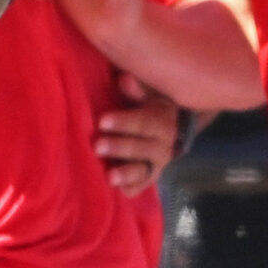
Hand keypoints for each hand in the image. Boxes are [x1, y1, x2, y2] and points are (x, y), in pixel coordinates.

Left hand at [93, 73, 179, 195]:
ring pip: (143, 170)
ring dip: (126, 173)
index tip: (102, 121)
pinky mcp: (148, 178)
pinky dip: (130, 188)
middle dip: (120, 147)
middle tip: (97, 146)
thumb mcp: (149, 94)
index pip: (145, 122)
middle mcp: (163, 146)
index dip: (124, 122)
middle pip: (143, 148)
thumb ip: (137, 89)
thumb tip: (125, 79)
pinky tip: (118, 189)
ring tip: (110, 177)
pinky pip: (140, 186)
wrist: (169, 129)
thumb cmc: (149, 106)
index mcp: (164, 122)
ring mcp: (156, 165)